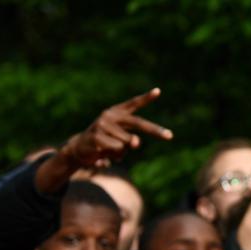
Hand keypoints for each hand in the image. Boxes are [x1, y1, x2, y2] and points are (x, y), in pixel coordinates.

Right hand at [36, 88, 171, 193]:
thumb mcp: (121, 141)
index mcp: (118, 112)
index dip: (146, 98)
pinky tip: (104, 154)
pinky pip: (117, 149)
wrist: (80, 148)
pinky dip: (115, 156)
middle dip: (155, 130)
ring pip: (128, 143)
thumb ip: (132, 140)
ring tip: (111, 149)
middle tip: (170, 136)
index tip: (158, 91)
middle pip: (138, 123)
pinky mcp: (96, 136)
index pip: (134, 103)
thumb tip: (136, 143)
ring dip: (124, 152)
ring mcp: (102, 124)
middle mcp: (110, 115)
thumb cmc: (106, 143)